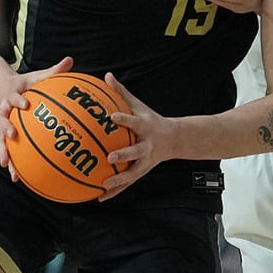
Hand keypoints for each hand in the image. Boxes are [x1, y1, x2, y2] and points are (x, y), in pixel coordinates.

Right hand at [0, 56, 74, 179]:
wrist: (1, 88)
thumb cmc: (25, 84)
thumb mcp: (38, 76)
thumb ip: (54, 70)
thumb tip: (70, 60)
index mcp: (12, 96)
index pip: (13, 97)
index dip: (18, 100)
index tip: (24, 103)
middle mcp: (4, 111)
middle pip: (0, 120)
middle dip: (5, 128)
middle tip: (12, 136)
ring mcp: (2, 124)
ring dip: (3, 151)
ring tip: (7, 165)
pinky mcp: (3, 135)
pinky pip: (7, 149)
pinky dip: (12, 163)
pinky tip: (18, 178)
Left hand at [97, 73, 179, 200]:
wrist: (174, 139)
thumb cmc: (150, 119)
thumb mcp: (139, 105)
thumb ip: (121, 92)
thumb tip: (106, 76)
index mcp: (145, 127)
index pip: (134, 122)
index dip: (123, 120)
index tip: (111, 118)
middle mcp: (146, 145)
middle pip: (136, 152)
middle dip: (123, 155)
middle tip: (109, 157)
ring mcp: (145, 161)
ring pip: (132, 173)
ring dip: (119, 180)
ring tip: (103, 184)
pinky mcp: (142, 172)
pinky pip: (127, 184)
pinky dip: (114, 191)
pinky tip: (99, 197)